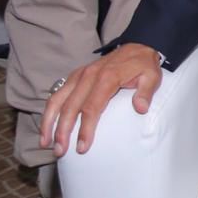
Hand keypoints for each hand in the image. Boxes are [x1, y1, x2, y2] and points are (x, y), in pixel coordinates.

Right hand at [39, 44, 162, 156]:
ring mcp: (79, 75)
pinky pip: (57, 94)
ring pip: (57, 100)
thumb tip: (140, 108)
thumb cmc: (144, 65)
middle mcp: (89, 75)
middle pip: (71, 107)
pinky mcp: (75, 76)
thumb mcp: (152, 76)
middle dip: (62, 131)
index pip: (92, 107)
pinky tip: (46, 126)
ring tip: (46, 143)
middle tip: (60, 151)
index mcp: (107, 77)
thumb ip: (146, 92)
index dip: (85, 129)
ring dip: (49, 123)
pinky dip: (49, 111)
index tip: (82, 147)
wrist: (138, 46)